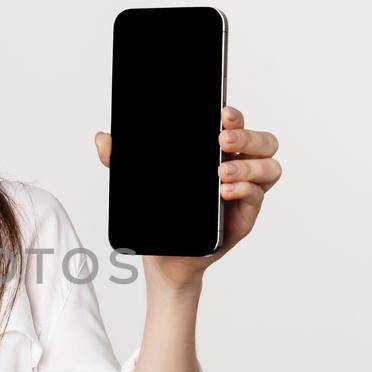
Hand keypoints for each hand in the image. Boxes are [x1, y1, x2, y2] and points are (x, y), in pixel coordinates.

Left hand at [94, 104, 281, 286]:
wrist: (162, 257)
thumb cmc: (159, 214)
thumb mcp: (137, 183)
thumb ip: (119, 160)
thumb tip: (102, 139)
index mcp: (215, 152)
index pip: (236, 125)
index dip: (234, 116)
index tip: (220, 114)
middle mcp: (237, 167)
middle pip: (263, 141)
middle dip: (247, 136)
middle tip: (222, 141)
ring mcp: (244, 192)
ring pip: (270, 167)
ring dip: (249, 166)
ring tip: (220, 173)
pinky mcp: (244, 216)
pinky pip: (257, 197)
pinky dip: (244, 191)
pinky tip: (224, 192)